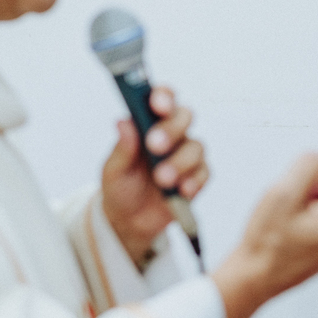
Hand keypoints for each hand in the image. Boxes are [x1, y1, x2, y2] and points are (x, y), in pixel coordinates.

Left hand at [102, 87, 207, 266]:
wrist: (130, 220)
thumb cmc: (121, 187)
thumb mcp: (113, 170)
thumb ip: (122, 148)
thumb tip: (123, 122)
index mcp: (148, 122)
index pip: (162, 99)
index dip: (163, 97)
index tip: (157, 105)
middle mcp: (171, 133)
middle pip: (184, 117)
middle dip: (171, 129)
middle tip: (154, 145)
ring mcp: (186, 154)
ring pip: (196, 146)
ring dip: (179, 162)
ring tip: (161, 179)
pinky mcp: (196, 176)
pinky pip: (204, 172)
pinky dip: (193, 181)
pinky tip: (181, 190)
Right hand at [212, 153, 317, 317]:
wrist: (253, 278)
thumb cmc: (265, 244)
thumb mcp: (282, 193)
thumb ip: (307, 166)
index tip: (299, 199)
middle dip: (315, 193)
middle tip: (292, 214)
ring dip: (309, 206)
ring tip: (290, 225)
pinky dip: (309, 219)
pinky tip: (292, 233)